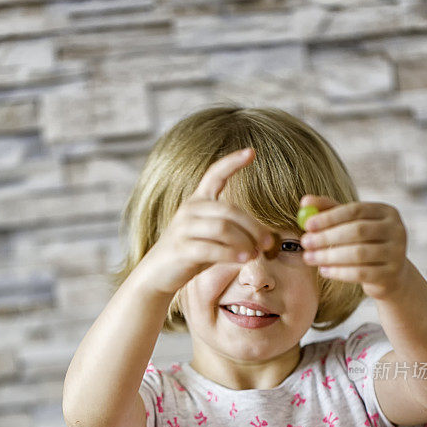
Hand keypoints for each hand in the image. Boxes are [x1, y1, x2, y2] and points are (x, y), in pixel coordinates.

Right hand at [146, 148, 273, 294]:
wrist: (157, 274)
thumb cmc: (190, 255)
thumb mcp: (211, 237)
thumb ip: (233, 232)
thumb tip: (265, 239)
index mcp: (198, 201)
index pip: (215, 174)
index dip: (232, 162)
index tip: (252, 152)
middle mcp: (190, 209)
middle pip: (230, 210)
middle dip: (253, 227)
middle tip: (268, 242)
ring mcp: (183, 228)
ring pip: (223, 228)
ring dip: (244, 242)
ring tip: (255, 254)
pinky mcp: (181, 248)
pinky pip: (212, 248)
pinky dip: (232, 254)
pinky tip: (243, 260)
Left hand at [299, 195, 409, 299]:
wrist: (390, 275)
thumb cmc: (365, 244)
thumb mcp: (350, 225)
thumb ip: (330, 211)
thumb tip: (305, 201)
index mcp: (386, 212)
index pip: (355, 210)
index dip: (330, 217)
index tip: (307, 224)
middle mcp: (396, 230)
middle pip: (358, 231)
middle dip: (327, 237)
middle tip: (305, 242)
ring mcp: (396, 253)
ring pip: (358, 254)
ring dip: (329, 256)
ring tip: (309, 258)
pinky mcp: (391, 274)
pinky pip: (360, 273)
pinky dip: (338, 272)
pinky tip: (323, 271)